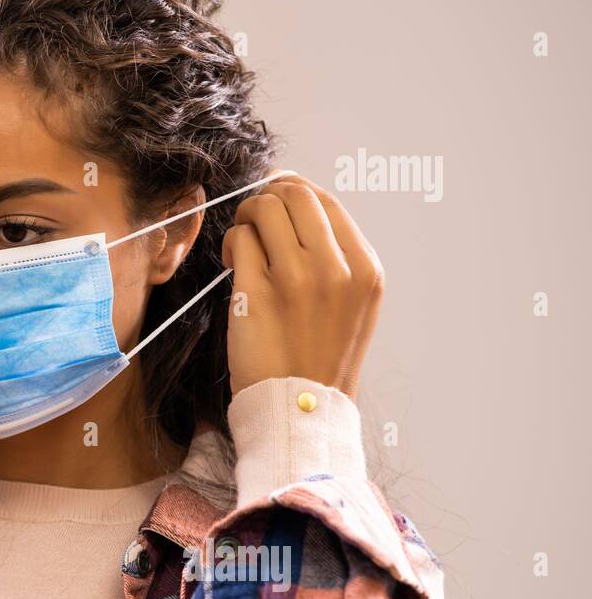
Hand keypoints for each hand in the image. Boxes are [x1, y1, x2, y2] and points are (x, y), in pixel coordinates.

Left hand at [220, 173, 383, 397]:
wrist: (301, 407)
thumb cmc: (319, 355)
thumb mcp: (354, 303)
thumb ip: (337, 255)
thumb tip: (299, 202)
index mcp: (365, 269)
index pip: (327, 200)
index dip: (294, 191)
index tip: (276, 199)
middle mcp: (337, 269)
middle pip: (295, 194)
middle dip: (268, 198)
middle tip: (255, 221)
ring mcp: (297, 279)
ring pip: (264, 208)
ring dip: (246, 218)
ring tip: (243, 246)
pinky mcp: (258, 293)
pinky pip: (240, 239)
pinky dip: (232, 244)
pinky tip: (234, 265)